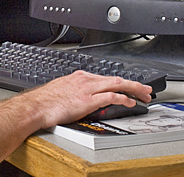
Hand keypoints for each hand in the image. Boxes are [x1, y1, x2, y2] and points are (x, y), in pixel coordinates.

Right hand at [24, 72, 152, 129]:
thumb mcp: (64, 91)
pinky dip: (123, 98)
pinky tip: (131, 103)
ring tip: (144, 95)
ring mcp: (88, 89)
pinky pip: (111, 96)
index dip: (121, 82)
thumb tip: (83, 99)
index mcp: (80, 77)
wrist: (37, 106)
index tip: (129, 87)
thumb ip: (77, 92)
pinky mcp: (88, 100)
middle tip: (146, 89)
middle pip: (116, 78)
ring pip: (117, 84)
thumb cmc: (46, 101)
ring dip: (133, 89)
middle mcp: (86, 80)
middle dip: (133, 83)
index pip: (106, 77)